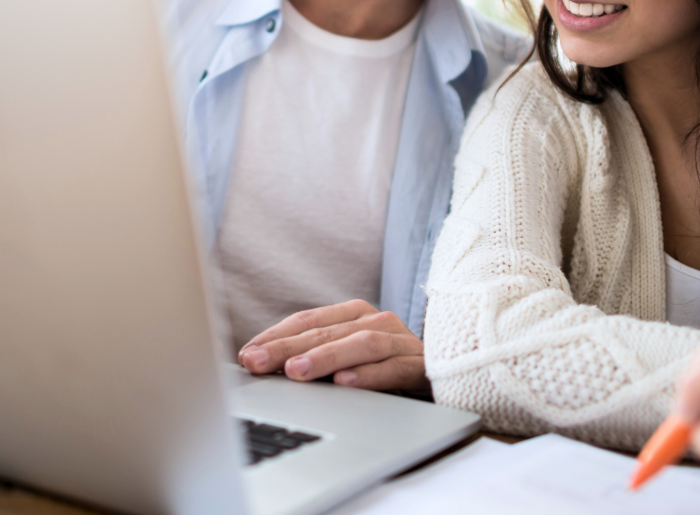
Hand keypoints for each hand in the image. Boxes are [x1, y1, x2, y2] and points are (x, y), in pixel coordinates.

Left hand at [237, 299, 428, 391]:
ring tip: (296, 373)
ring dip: (326, 358)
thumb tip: (262, 367)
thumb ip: (314, 361)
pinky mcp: (424, 366)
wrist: (453, 377)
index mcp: (355, 315)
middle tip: (258, 363)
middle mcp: (379, 321)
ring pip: (361, 344)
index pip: (308, 320)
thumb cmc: (387, 374)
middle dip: (288, 348)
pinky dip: (369, 375)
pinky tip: (346, 384)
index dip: (275, 336)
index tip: (246, 354)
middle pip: (328, 332)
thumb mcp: (347, 363)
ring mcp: (403, 342)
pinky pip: (395, 368)